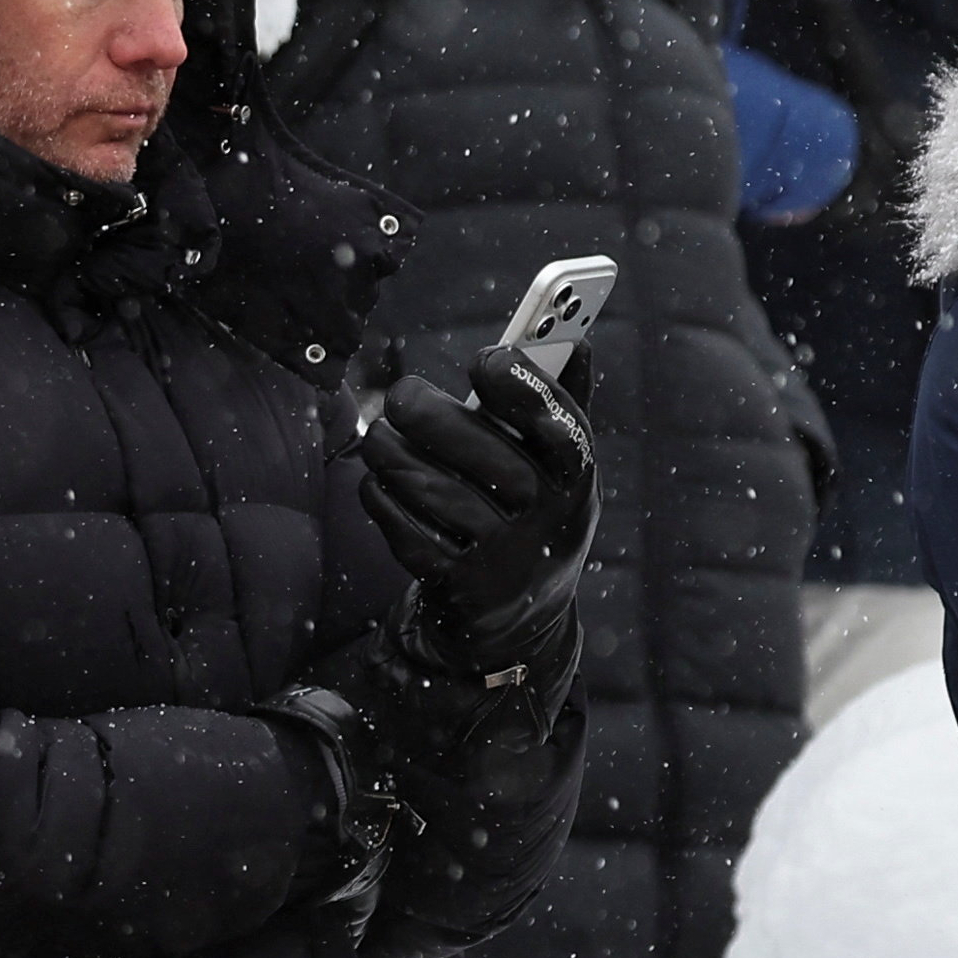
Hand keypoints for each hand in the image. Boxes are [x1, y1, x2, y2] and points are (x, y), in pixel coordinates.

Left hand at [361, 350, 598, 649]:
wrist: (521, 619)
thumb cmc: (533, 513)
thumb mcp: (561, 468)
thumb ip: (563, 402)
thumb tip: (579, 339)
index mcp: (578, 479)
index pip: (564, 430)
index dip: (526, 389)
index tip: (487, 358)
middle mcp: (549, 520)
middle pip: (493, 461)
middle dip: (436, 420)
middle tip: (401, 395)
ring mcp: (506, 559)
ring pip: (442, 496)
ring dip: (396, 458)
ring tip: (378, 437)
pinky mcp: (462, 587)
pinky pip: (412, 537)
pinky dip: (385, 503)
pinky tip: (377, 483)